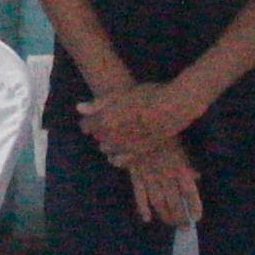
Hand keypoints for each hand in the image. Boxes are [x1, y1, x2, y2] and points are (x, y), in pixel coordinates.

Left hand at [79, 80, 201, 161]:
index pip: (86, 125)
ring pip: (107, 149)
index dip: (87, 121)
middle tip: (105, 122)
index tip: (90, 117)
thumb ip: (100, 103)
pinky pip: (121, 160)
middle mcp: (114, 136)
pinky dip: (117, 156)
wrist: (175, 106)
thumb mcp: (123, 94)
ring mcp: (127, 147)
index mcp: (107, 119)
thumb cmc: (149, 95)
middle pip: (97, 137)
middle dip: (98, 131)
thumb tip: (78, 108)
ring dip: (107, 142)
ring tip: (116, 133)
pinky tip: (120, 150)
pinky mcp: (140, 153)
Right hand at [127, 143, 203, 227]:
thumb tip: (197, 178)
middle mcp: (166, 175)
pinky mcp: (136, 175)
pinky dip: (142, 207)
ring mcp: (150, 176)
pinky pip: (139, 194)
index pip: (189, 192)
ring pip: (158, 202)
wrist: (140, 125)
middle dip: (180, 217)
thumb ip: (187, 165)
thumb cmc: (164, 136)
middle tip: (184, 227)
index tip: (197, 217)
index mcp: (179, 168)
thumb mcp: (180, 148)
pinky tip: (147, 218)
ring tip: (171, 223)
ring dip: (165, 215)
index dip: (194, 207)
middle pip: (174, 202)